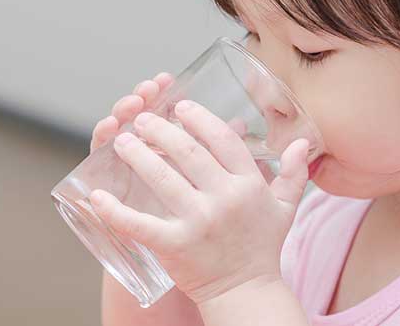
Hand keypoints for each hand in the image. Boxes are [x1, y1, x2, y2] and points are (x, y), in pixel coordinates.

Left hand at [88, 85, 310, 304]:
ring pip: (162, 178)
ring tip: (120, 142)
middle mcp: (225, 199)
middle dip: (161, 130)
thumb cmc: (262, 247)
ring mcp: (198, 223)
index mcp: (249, 185)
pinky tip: (96, 196)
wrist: (246, 292)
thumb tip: (303, 142)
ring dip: (137, 156)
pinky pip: (139, 224)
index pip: (223, 140)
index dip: (200, 119)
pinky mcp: (174, 246)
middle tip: (142, 119)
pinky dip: (114, 210)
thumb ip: (294, 173)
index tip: (180, 107)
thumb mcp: (285, 207)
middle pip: (188, 153)